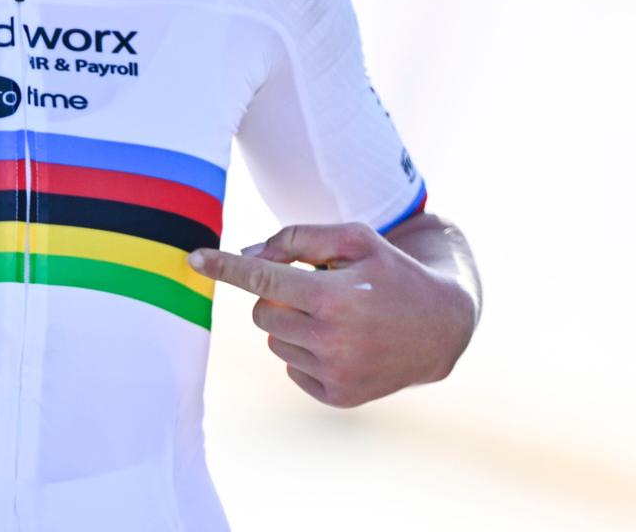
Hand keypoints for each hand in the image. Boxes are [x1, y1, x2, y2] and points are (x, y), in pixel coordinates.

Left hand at [188, 221, 476, 407]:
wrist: (440, 327)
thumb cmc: (390, 271)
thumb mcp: (355, 239)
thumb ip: (297, 239)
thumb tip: (247, 257)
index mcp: (336, 297)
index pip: (264, 279)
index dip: (225, 267)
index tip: (194, 257)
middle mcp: (334, 340)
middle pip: (262, 313)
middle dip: (278, 298)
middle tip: (318, 291)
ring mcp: (336, 374)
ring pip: (274, 340)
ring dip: (292, 324)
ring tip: (335, 316)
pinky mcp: (338, 396)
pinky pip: (290, 367)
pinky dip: (305, 351)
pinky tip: (340, 342)